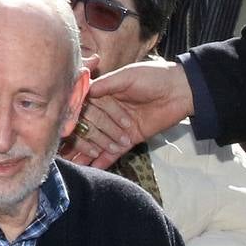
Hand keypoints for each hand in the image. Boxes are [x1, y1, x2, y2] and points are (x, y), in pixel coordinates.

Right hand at [63, 60, 193, 168]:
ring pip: (99, 141)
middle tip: (71, 151)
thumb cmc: (154, 77)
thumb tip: (83, 89)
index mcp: (104, 93)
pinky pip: (114, 152)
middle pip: (89, 127)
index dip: (75, 118)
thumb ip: (105, 84)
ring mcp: (118, 127)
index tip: (65, 128)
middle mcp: (107, 111)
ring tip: (76, 164)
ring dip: (89, 151)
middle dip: (83, 138)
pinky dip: (103, 161)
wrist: (181, 91)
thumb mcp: (127, 76)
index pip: (84, 108)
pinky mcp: (130, 139)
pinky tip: (91, 170)